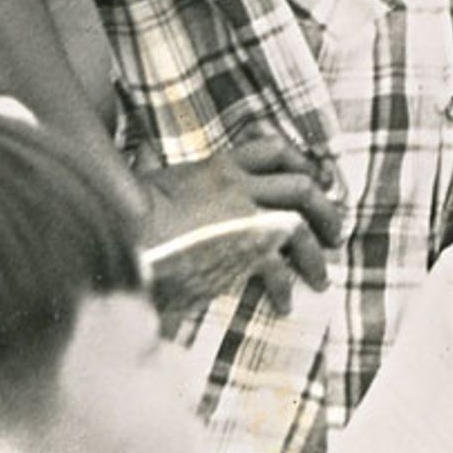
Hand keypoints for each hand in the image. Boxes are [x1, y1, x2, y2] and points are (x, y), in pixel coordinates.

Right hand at [141, 136, 341, 312]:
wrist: (118, 237)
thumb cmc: (123, 215)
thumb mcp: (146, 180)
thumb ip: (156, 169)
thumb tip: (143, 154)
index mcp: (218, 165)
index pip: (273, 149)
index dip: (300, 163)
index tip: (315, 181)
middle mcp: (238, 183)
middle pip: (302, 184)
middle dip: (325, 209)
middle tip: (333, 233)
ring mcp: (244, 213)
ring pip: (301, 220)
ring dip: (316, 251)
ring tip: (320, 277)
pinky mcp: (242, 246)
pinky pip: (279, 264)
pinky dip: (285, 285)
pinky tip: (283, 304)